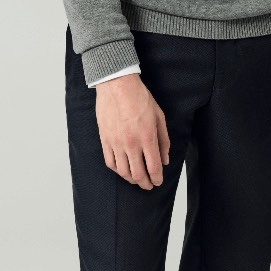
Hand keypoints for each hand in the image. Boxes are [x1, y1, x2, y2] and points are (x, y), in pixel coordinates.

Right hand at [95, 74, 170, 189]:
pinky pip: (110, 162)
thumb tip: (165, 159)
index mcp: (147, 137)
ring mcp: (116, 143)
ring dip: (131, 180)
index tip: (158, 182)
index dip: (157, 178)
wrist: (117, 85)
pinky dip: (117, 171)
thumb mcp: (159, 116)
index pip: (153, 167)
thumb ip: (163, 140)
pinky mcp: (105, 140)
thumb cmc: (140, 98)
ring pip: (123, 172)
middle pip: (138, 174)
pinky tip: (122, 170)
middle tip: (149, 186)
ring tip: (136, 180)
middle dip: (145, 183)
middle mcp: (131, 144)